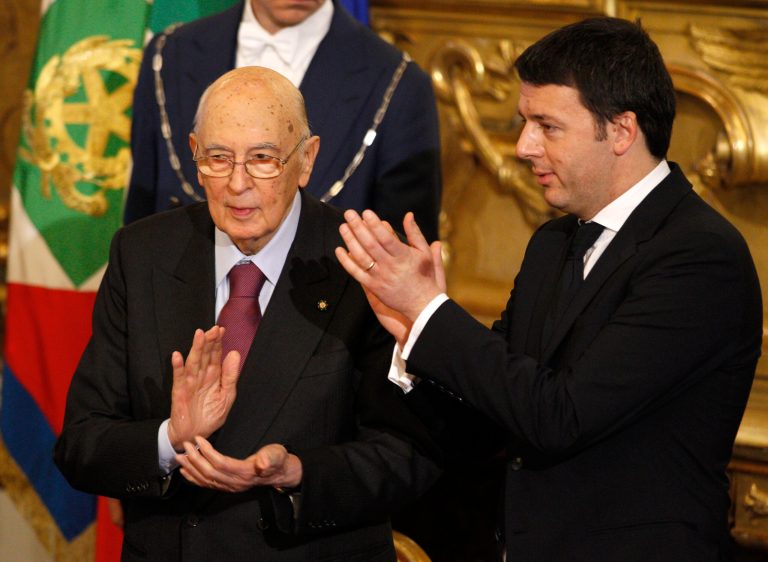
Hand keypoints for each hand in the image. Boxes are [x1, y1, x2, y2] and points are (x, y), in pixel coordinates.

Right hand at [167, 326, 240, 450]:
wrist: (195, 435)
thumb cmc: (210, 416)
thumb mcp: (226, 396)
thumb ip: (231, 376)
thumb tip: (235, 354)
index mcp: (213, 376)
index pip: (215, 355)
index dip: (218, 343)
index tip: (221, 329)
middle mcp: (201, 377)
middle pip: (204, 355)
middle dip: (209, 342)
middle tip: (213, 329)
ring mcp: (190, 383)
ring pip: (193, 362)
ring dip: (195, 349)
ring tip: (199, 335)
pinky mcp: (179, 393)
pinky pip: (178, 378)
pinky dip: (177, 367)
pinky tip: (177, 356)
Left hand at [176, 437, 302, 491]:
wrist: (279, 472)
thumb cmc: (277, 459)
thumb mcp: (277, 455)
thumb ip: (270, 458)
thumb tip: (262, 462)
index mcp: (245, 472)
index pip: (220, 463)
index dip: (207, 452)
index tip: (198, 439)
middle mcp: (235, 483)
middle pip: (209, 473)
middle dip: (195, 459)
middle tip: (185, 446)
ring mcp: (230, 486)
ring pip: (206, 480)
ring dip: (191, 469)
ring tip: (180, 457)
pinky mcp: (227, 486)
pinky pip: (207, 485)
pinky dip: (194, 479)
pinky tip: (186, 472)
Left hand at [335, 210, 445, 343]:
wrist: (422, 305)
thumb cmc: (424, 276)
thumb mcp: (424, 253)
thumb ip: (414, 233)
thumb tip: (408, 215)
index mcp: (404, 256)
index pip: (386, 237)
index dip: (375, 224)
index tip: (366, 212)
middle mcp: (390, 266)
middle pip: (370, 244)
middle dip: (358, 227)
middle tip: (348, 213)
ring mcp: (380, 277)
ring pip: (361, 257)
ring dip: (350, 241)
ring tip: (343, 227)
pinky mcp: (373, 287)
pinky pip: (356, 273)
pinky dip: (346, 261)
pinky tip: (340, 250)